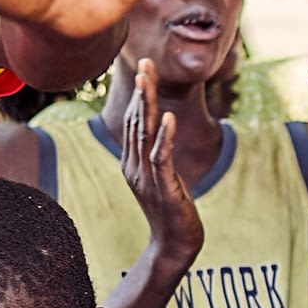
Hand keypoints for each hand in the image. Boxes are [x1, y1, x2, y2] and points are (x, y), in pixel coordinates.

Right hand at [121, 59, 203, 264]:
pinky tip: (167, 117)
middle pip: (136, 121)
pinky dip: (164, 136)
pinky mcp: (163, 188)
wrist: (174, 246)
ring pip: (144, 134)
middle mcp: (134, 167)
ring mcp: (147, 177)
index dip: (138, 94)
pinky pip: (161, 158)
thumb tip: (160, 132)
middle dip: (141, 90)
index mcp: (133, 163)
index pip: (133, 122)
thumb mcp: (161, 178)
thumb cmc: (172, 211)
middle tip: (145, 62)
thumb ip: (157, 155)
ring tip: (149, 78)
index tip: (144, 68)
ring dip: (147, 104)